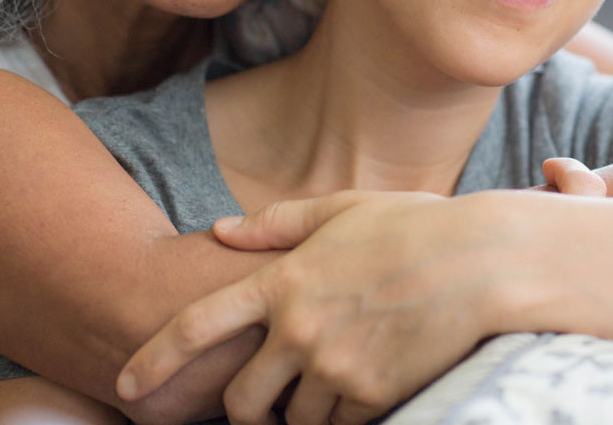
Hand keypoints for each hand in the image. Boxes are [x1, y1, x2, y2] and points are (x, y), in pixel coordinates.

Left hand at [116, 191, 516, 424]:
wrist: (486, 262)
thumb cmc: (418, 226)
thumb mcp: (344, 208)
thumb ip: (278, 222)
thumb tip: (223, 229)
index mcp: (281, 279)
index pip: (197, 326)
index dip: (154, 359)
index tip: (127, 384)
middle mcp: (298, 329)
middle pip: (241, 401)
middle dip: (246, 413)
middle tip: (264, 407)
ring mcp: (334, 366)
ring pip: (295, 419)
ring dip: (305, 412)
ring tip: (336, 382)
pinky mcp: (372, 393)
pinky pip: (342, 424)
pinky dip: (347, 415)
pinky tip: (370, 385)